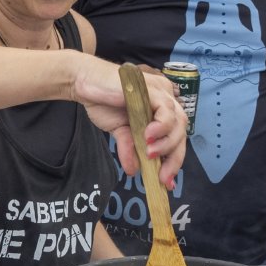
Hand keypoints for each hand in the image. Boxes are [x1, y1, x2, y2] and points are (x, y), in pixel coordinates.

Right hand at [71, 60, 186, 185]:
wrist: (84, 83)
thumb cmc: (103, 102)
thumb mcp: (119, 132)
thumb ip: (129, 148)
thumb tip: (133, 171)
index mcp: (159, 112)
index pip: (175, 138)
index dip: (173, 160)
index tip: (166, 181)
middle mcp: (165, 101)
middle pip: (181, 133)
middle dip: (174, 158)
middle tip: (161, 176)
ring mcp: (160, 93)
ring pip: (178, 123)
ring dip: (166, 144)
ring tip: (150, 154)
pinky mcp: (152, 88)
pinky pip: (166, 109)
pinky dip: (161, 126)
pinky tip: (148, 137)